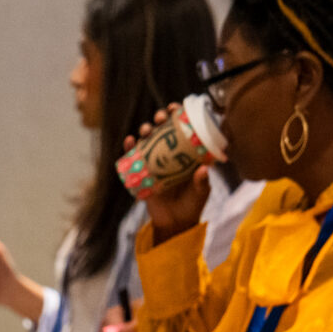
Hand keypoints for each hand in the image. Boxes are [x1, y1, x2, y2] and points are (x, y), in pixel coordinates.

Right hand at [137, 108, 212, 240]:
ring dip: (144, 130)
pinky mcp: (142, 174)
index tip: (176, 108)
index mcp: (186, 154)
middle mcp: (170, 155)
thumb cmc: (192, 205)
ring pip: (147, 140)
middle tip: (160, 118)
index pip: (182, 129)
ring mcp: (155, 163)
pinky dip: (129, 148)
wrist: (174, 224)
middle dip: (159, 119)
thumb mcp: (200, 193)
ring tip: (145, 130)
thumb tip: (203, 170)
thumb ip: (202, 183)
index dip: (178, 116)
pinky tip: (129, 141)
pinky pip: (133, 158)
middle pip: (162, 130)